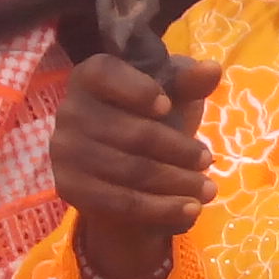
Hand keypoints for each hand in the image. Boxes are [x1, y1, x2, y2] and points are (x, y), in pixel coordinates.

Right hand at [51, 47, 221, 278]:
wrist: (123, 163)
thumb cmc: (149, 114)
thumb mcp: (172, 93)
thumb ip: (188, 82)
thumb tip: (212, 69)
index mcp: (89, 76)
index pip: (105, 75)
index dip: (137, 90)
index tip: (168, 106)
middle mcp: (69, 111)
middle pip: (132, 134)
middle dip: (179, 150)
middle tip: (208, 160)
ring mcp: (65, 152)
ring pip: (131, 171)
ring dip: (177, 182)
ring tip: (209, 189)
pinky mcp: (69, 187)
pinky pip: (120, 202)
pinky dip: (161, 208)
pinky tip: (191, 209)